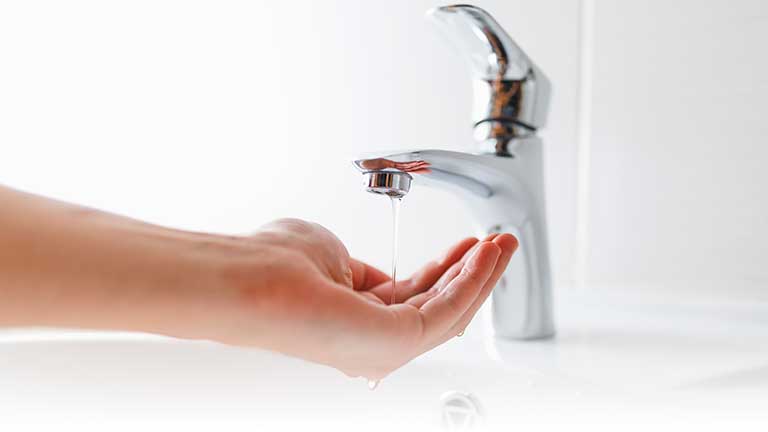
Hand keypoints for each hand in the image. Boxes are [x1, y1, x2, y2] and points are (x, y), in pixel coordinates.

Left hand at [214, 218, 517, 379]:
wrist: (254, 278)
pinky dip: (471, 281)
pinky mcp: (397, 342)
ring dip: (481, 274)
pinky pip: (447, 310)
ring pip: (450, 310)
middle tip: (499, 243)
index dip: (446, 267)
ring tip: (503, 244)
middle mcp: (374, 339)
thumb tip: (382, 274)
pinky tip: (484, 255)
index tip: (468, 245)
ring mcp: (386, 345)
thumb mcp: (333, 255)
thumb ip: (362, 270)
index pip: (415, 296)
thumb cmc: (276, 264)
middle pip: (439, 304)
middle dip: (474, 270)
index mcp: (357, 318)